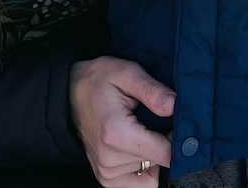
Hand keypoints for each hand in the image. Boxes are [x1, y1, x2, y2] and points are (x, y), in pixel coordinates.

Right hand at [70, 56, 173, 185]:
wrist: (69, 93)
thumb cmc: (99, 79)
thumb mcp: (127, 72)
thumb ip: (153, 90)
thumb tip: (176, 106)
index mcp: (117, 133)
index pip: (166, 153)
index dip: (178, 137)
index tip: (174, 120)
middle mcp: (109, 160)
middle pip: (160, 162)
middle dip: (164, 141)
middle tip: (154, 118)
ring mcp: (106, 173)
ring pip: (152, 171)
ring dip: (153, 152)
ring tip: (140, 128)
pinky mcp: (106, 180)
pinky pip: (140, 183)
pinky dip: (145, 167)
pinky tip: (136, 146)